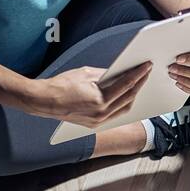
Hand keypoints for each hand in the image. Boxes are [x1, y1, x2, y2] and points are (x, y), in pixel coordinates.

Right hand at [33, 63, 150, 126]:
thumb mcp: (86, 73)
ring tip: (138, 83)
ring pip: (123, 109)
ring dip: (132, 96)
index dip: (138, 74)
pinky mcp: (94, 124)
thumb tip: (120, 72)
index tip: (146, 66)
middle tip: (146, 73)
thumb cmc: (61, 85)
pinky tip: (126, 95)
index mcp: (100, 101)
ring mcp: (98, 121)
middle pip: (128, 98)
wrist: (43, 101)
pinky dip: (121, 104)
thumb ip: (106, 74)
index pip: (126, 85)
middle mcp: (101, 114)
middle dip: (139, 84)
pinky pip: (114, 114)